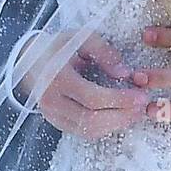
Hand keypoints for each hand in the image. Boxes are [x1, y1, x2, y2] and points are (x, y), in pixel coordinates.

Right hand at [15, 30, 148, 140]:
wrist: (29, 58)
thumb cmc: (57, 46)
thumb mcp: (80, 38)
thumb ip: (103, 52)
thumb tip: (124, 73)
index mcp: (57, 77)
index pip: (92, 98)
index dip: (120, 100)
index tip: (140, 96)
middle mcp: (52, 100)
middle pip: (91, 120)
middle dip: (121, 116)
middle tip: (141, 107)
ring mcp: (52, 114)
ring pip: (88, 130)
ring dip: (115, 125)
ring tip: (133, 112)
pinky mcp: (55, 121)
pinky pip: (82, 132)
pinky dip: (103, 127)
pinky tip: (117, 116)